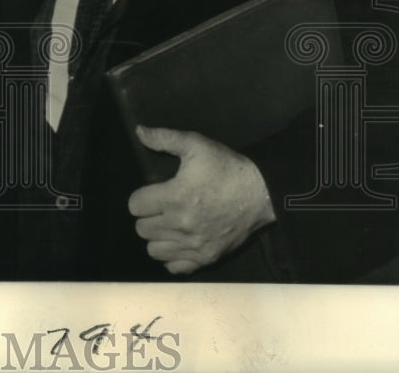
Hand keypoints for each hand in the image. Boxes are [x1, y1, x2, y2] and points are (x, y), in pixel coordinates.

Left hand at [127, 126, 276, 274]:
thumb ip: (164, 138)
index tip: (152, 193)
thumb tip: (139, 131)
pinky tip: (178, 242)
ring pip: (153, 250)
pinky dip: (172, 256)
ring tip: (168, 225)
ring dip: (157, 237)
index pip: (135, 206)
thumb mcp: (196, 145)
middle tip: (160, 208)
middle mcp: (181, 225)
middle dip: (147, 217)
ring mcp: (194, 245)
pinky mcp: (207, 258)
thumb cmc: (227, 168)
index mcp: (174, 197)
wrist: (263, 193)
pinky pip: (175, 267)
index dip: (140, 197)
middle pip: (141, 229)